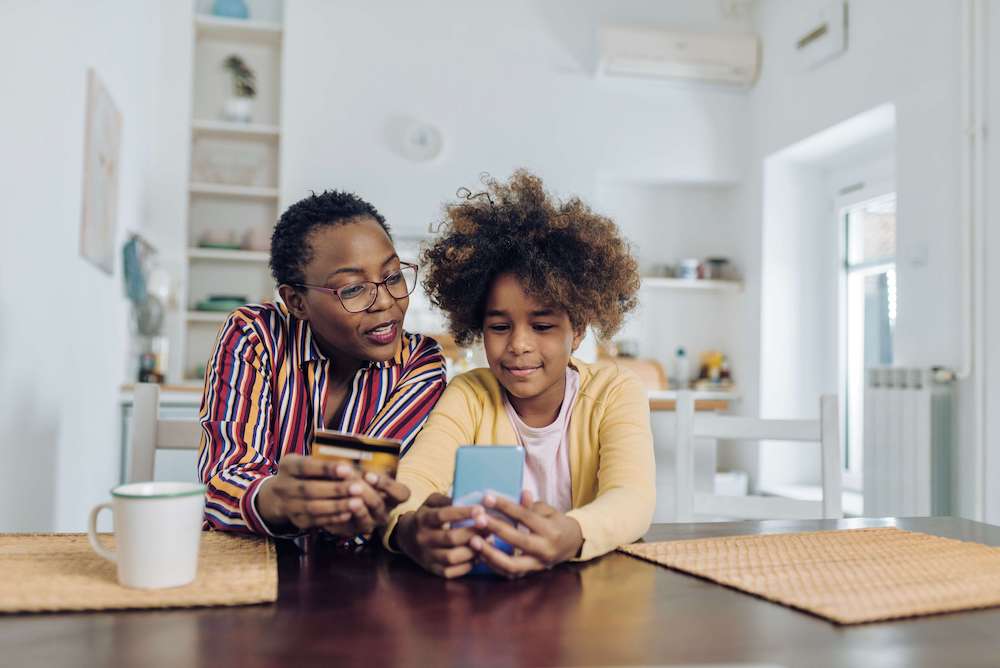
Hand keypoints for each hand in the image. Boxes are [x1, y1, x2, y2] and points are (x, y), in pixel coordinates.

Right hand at [255, 454, 406, 535]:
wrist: (278, 496)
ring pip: (313, 508)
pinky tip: (348, 514)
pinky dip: (333, 518)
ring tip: (357, 503)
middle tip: (358, 488)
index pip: (306, 466)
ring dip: (337, 506)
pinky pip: (315, 521)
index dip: (326, 469)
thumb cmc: (303, 473)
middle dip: (336, 489)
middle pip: (309, 489)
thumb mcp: (306, 462)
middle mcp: (283, 486)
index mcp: (288, 466)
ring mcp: (288, 505)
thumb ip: (324, 462)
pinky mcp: (296, 520)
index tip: (348, 469)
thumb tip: (352, 461)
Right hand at [395, 493, 487, 578]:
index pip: (443, 515)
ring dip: (473, 550)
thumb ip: (447, 499)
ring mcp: (426, 556)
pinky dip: (467, 564)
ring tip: (487, 541)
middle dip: (473, 532)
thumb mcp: (432, 502)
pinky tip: (478, 554)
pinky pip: (451, 571)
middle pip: (450, 538)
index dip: (463, 513)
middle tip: (489, 526)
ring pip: (452, 557)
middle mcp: (423, 538)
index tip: (481, 509)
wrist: (406, 537)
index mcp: (423, 519)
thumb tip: (469, 500)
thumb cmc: (426, 515)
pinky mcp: (432, 569)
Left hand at [469, 490, 582, 578]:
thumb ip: (532, 505)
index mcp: (551, 531)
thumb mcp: (548, 511)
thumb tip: (522, 493)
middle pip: (518, 540)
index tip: (487, 498)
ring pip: (512, 565)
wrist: (571, 545)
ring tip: (474, 541)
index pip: (526, 517)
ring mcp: (537, 565)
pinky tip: (480, 554)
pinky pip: (509, 573)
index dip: (506, 507)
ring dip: (491, 554)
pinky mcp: (530, 574)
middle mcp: (545, 550)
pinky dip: (493, 565)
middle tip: (478, 519)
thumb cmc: (556, 523)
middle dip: (496, 529)